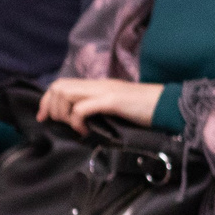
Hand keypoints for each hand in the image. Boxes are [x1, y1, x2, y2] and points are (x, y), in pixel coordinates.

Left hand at [38, 78, 165, 133]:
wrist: (169, 106)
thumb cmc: (147, 110)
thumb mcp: (118, 107)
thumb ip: (100, 108)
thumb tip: (82, 121)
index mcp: (98, 85)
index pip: (61, 84)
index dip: (46, 100)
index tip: (45, 118)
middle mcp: (98, 85)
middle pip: (58, 87)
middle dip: (50, 107)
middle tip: (59, 124)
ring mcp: (105, 91)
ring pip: (65, 93)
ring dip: (62, 113)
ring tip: (73, 127)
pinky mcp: (112, 101)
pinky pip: (82, 108)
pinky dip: (76, 121)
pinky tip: (84, 131)